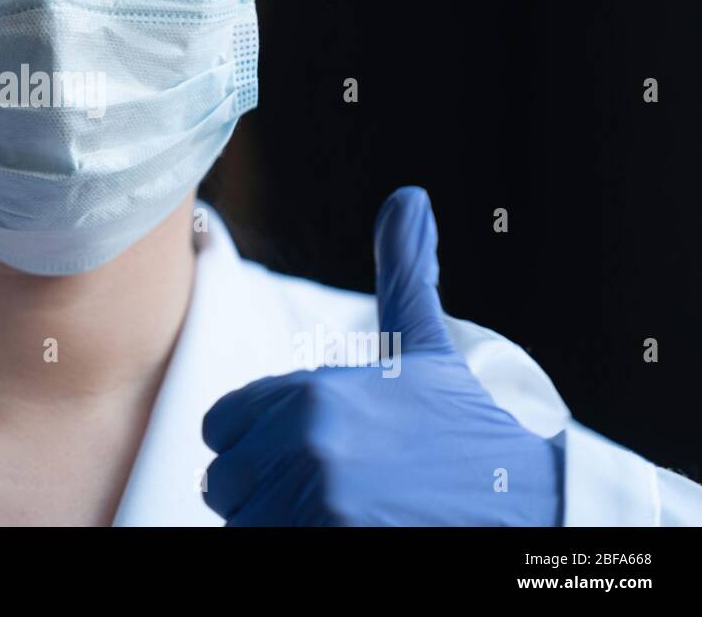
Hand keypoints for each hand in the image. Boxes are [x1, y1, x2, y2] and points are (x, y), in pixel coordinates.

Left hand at [201, 187, 561, 525]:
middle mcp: (305, 442)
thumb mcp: (427, 347)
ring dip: (277, 520)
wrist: (529, 503)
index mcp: (311, 391)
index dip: (251, 441)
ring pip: (244, 521)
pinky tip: (344, 529)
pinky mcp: (331, 542)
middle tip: (322, 485)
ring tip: (338, 508)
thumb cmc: (466, 426)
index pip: (220, 425)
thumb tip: (408, 199)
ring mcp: (318, 500)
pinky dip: (296, 542)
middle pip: (223, 480)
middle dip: (260, 486)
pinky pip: (266, 548)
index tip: (302, 448)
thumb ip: (404, 274)